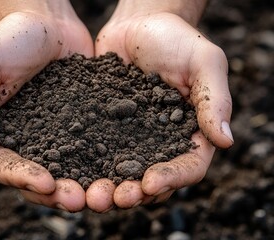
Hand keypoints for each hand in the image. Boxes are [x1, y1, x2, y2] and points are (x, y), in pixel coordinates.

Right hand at [0, 3, 93, 211]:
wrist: (46, 24)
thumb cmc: (9, 39)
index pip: (4, 166)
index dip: (22, 179)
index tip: (46, 182)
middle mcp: (27, 142)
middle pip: (38, 178)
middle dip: (58, 193)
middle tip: (80, 200)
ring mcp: (57, 137)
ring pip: (68, 171)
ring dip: (84, 186)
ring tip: (103, 194)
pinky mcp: (82, 127)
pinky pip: (92, 149)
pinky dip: (103, 163)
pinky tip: (120, 170)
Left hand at [87, 6, 233, 210]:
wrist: (138, 24)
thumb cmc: (176, 38)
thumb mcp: (203, 61)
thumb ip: (213, 99)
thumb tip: (226, 140)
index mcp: (190, 132)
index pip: (188, 166)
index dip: (172, 179)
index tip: (151, 183)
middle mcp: (160, 142)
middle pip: (153, 179)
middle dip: (135, 192)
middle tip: (115, 198)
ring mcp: (131, 138)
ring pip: (122, 173)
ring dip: (109, 187)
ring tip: (92, 195)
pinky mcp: (105, 128)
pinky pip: (96, 151)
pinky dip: (86, 165)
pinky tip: (70, 171)